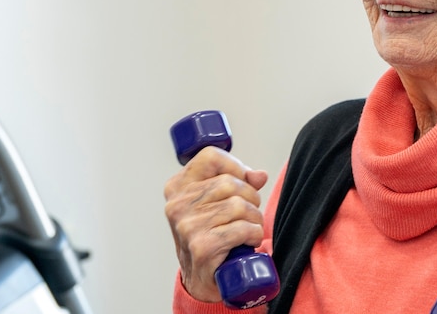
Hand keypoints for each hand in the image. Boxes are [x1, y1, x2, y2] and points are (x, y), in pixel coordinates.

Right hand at [163, 146, 268, 302]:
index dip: (235, 166)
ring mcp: (187, 226)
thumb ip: (237, 183)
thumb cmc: (209, 235)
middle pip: (229, 182)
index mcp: (177, 186)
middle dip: (250, 197)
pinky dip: (254, 234)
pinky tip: (249, 241)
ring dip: (254, 219)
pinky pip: (241, 229)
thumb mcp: (215, 203)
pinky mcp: (201, 246)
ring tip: (250, 228)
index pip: (210, 157)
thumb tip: (259, 176)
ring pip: (238, 206)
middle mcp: (177, 204)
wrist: (201, 279)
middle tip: (250, 212)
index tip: (244, 181)